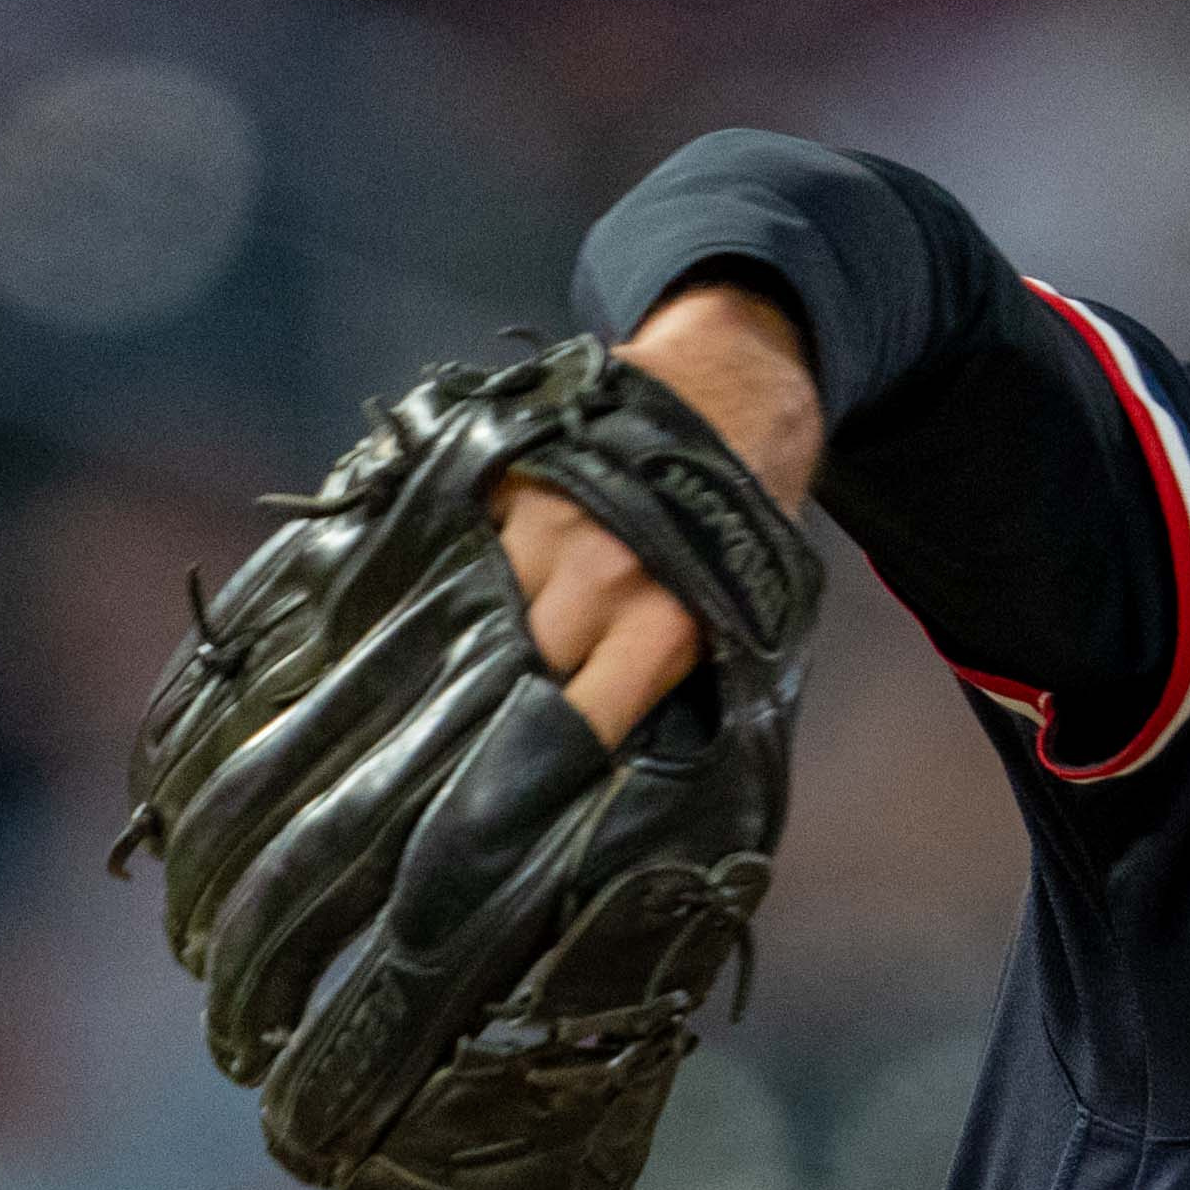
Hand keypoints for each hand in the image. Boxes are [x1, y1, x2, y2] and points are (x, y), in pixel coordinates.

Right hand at [494, 283, 829, 747]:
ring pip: (474, 605)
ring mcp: (541, 521)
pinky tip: (448, 589)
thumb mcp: (732, 612)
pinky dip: (454, 568)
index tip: (501, 796)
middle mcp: (593, 578)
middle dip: (490, 701)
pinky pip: (460, 542)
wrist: (734, 393)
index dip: (534, 766)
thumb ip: (667, 675)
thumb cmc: (742, 522)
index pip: (573, 725)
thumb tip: (596, 749)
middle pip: (510, 670)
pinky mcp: (506, 474)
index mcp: (658, 627)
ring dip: (468, 632)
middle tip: (470, 726)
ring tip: (452, 658)